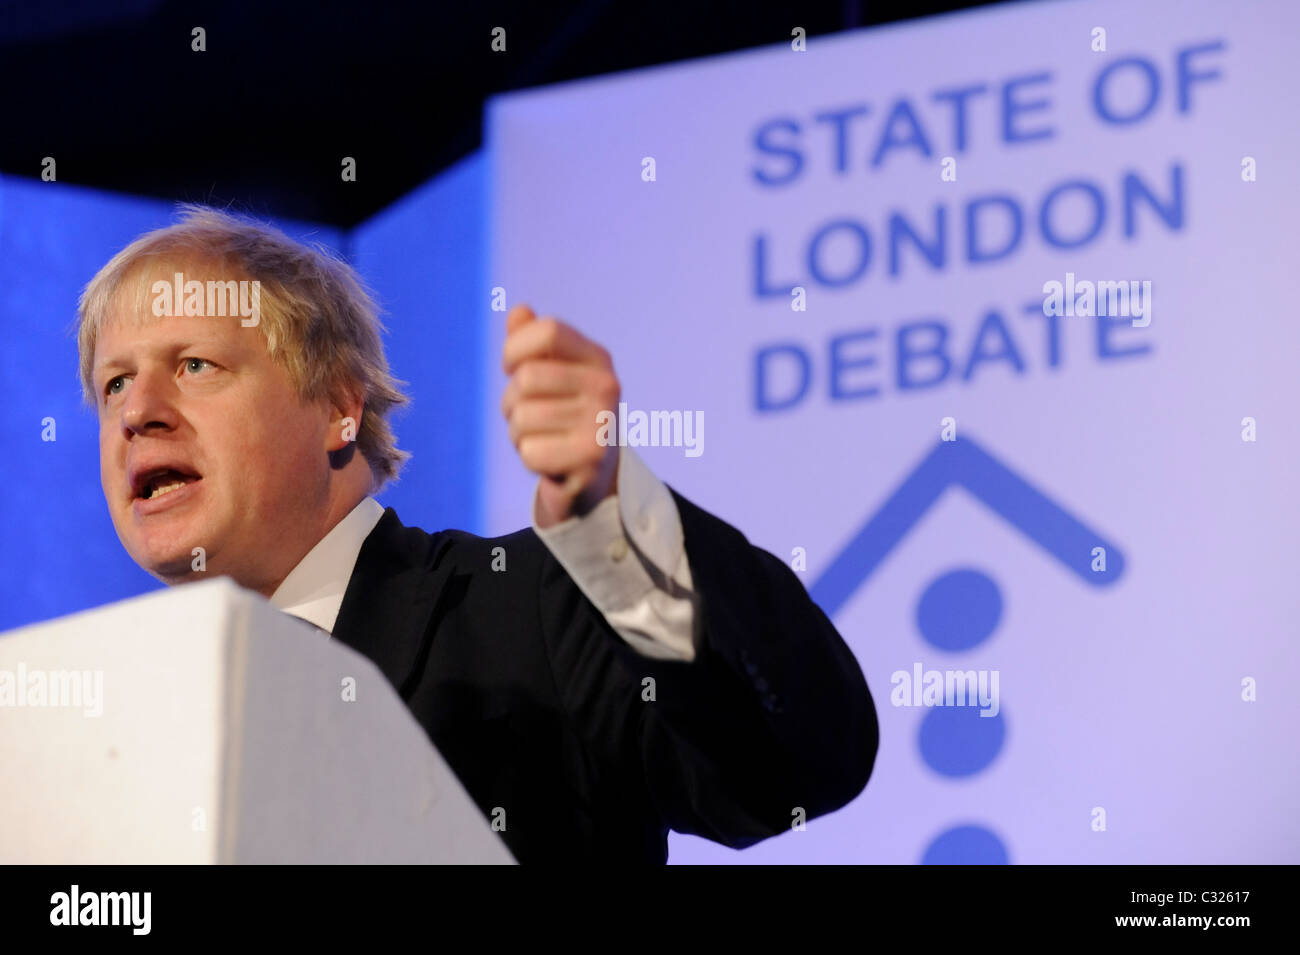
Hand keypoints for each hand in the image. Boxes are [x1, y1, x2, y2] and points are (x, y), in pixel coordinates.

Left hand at [501, 304, 620, 527]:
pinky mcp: (592, 460)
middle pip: (527, 378)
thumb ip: (532, 343)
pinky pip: (530, 452)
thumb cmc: (563, 416)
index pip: (548, 332)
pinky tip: (549, 460)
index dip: (515, 349)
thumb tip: (519, 311)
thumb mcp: (550, 374)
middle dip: (510, 400)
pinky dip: (529, 459)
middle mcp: (606, 386)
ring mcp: (602, 423)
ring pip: (522, 418)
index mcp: (598, 359)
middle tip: (525, 415)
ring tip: (539, 438)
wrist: (593, 475)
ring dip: (517, 433)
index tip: (512, 369)